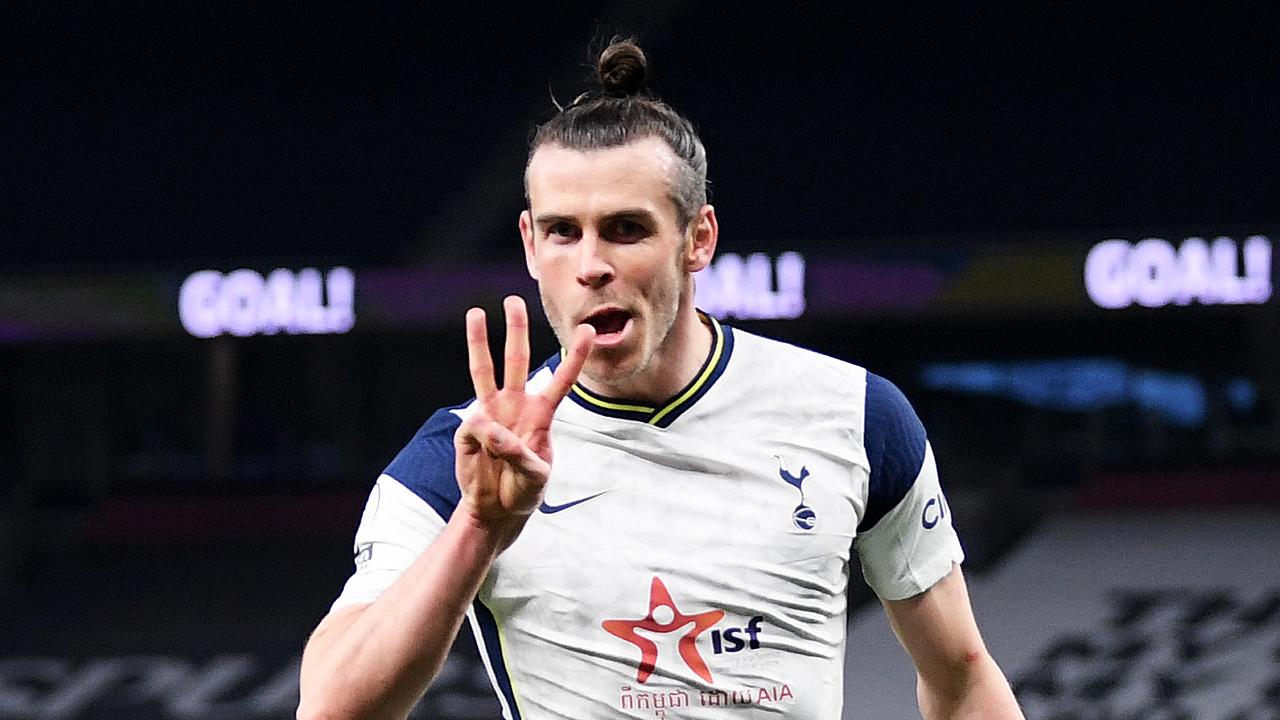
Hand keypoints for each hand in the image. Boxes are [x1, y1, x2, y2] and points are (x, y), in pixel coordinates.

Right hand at [453, 295, 593, 545]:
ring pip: (484, 371)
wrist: (495, 510)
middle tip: (514, 300)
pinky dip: (482, 443)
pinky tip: (485, 461)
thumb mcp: (533, 479)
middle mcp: (515, 407)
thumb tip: (487, 426)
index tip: (589, 330)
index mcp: (541, 416)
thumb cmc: (523, 491)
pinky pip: (474, 428)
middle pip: (516, 360)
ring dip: (480, 342)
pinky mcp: (469, 430)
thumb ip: (516, 453)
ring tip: (476, 313)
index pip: (562, 381)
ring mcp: (490, 415)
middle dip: (516, 330)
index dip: (575, 357)